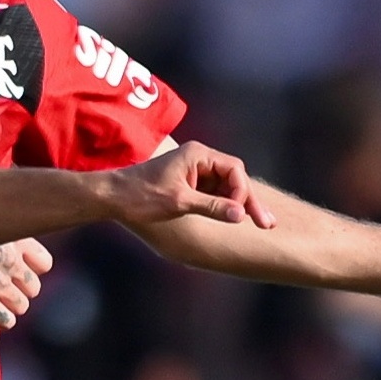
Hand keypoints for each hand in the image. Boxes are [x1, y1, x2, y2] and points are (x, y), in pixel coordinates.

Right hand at [0, 239, 52, 328]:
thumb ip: (2, 240)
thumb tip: (18, 258)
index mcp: (11, 239)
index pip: (45, 263)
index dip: (33, 271)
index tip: (18, 273)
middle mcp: (8, 260)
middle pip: (34, 288)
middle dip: (18, 291)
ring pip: (22, 306)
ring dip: (8, 307)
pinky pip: (8, 322)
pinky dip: (0, 321)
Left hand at [101, 141, 270, 230]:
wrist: (112, 197)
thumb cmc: (141, 196)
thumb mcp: (179, 203)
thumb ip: (212, 207)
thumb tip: (241, 215)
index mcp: (198, 154)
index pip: (234, 170)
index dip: (241, 193)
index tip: (239, 214)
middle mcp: (199, 158)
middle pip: (234, 178)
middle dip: (249, 200)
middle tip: (268, 224)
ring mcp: (194, 171)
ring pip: (226, 186)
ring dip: (240, 205)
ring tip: (261, 223)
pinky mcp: (189, 183)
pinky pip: (215, 192)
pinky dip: (225, 206)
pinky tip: (237, 220)